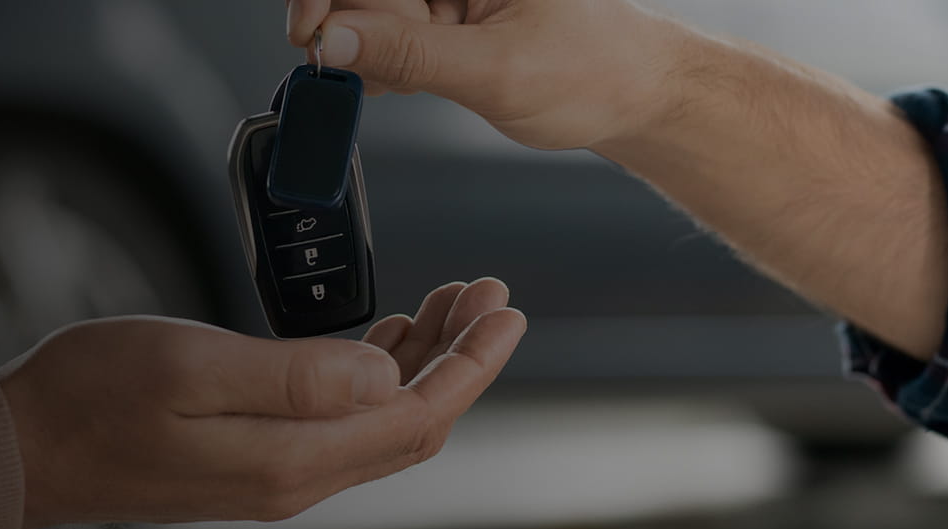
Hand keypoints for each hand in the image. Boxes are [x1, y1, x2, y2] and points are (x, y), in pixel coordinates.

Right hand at [0, 278, 523, 528]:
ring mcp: (270, 474)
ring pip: (377, 423)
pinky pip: (338, 424)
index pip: (413, 416)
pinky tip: (382, 340)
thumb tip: (386, 374)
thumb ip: (295, 376)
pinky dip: (374, 377)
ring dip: (421, 363)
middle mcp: (291, 478)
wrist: (22, 445)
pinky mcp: (249, 461)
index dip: (470, 365)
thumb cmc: (89, 395)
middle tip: (488, 296)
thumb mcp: (191, 366)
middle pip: (408, 423)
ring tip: (450, 305)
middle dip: (459, 358)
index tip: (505, 312)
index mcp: (288, 459)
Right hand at [284, 0, 693, 149]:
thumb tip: (335, 40)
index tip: (310, 33)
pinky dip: (385, 60)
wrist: (637, 98)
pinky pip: (392, 29)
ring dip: (367, 50)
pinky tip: (404, 81)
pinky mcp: (449, 16)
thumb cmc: (597, 72)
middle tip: (349, 72)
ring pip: (372, 11)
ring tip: (401, 82)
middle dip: (347, 29)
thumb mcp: (494, 71)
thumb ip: (408, 55)